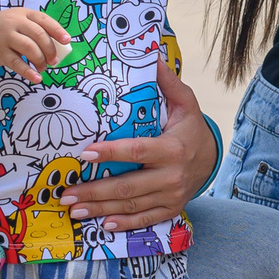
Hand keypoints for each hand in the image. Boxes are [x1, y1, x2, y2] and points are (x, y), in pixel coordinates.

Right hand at [0, 6, 68, 81]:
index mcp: (24, 14)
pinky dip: (28, 72)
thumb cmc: (5, 28)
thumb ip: (36, 30)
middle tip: (54, 61)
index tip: (67, 41)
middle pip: (38, 35)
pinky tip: (36, 78)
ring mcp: (5, 37)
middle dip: (50, 49)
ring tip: (43, 68)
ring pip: (29, 48)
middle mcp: (14, 23)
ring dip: (40, 61)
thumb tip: (60, 47)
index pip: (44, 20)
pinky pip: (16, 63)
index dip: (57, 31)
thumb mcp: (19, 22)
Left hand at [68, 54, 217, 232]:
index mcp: (172, 149)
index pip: (137, 152)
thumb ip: (167, 82)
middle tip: (67, 194)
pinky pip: (145, 220)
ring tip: (74, 209)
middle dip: (95, 192)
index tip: (85, 153)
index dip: (111, 153)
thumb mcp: (185, 103)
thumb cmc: (189, 128)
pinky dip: (123, 224)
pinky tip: (102, 224)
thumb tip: (151, 54)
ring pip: (131, 206)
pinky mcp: (171, 209)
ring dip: (100, 209)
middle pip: (128, 187)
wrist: (211, 159)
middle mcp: (171, 176)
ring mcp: (171, 196)